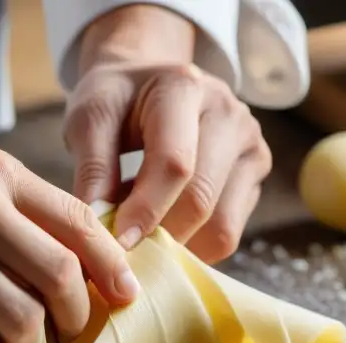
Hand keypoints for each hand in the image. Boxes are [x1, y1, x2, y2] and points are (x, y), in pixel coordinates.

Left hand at [64, 6, 272, 263]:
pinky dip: (195, 247)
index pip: (175, 163)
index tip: (117, 243)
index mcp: (184, 88)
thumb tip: (99, 227)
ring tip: (145, 240)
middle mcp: (229, 113)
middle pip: (201, 199)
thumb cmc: (117, 103)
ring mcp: (250, 144)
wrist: (150, 85)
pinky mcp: (255, 174)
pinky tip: (167, 233)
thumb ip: (93, 168)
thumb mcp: (90, 119)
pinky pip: (229, 233)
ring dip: (179, 247)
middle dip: (159, 236)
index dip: (146, 210)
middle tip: (126, 253)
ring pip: (221, 226)